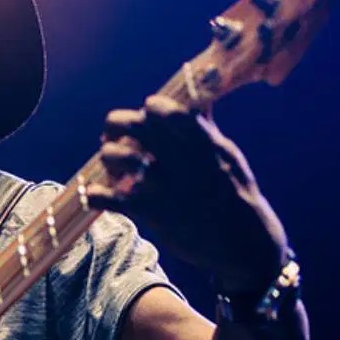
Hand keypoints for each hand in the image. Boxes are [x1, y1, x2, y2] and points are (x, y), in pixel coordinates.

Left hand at [90, 95, 289, 293]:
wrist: (243, 241)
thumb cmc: (236, 192)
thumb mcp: (227, 153)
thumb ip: (204, 126)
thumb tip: (196, 97)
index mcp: (198, 138)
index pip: (158, 107)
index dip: (147, 109)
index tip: (146, 118)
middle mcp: (177, 157)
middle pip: (130, 125)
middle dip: (114, 126)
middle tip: (113, 137)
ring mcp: (161, 185)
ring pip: (114, 156)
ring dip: (108, 159)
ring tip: (113, 170)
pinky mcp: (149, 212)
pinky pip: (108, 197)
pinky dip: (96, 195)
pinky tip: (98, 195)